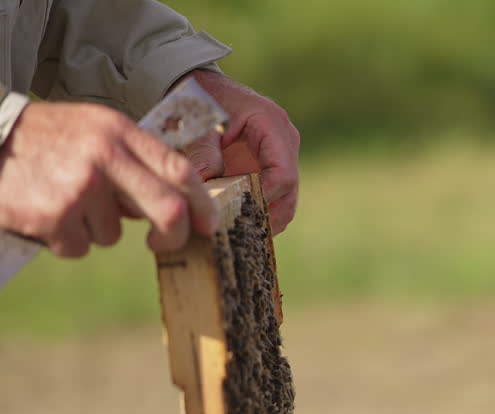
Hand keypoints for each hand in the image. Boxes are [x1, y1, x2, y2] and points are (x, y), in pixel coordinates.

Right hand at [0, 102, 216, 257]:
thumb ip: (133, 161)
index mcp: (118, 132)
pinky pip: (79, 247)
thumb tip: (169, 206)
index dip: (202, 203)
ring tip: (63, 201)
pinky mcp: (54, 216)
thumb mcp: (93, 131)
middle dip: (173, 236)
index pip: (180, 170)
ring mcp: (79, 188)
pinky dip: (64, 240)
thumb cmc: (45, 139)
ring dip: (93, 229)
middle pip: (168, 210)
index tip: (208, 224)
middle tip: (162, 243)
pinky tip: (44, 214)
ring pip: (113, 235)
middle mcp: (104, 157)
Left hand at [183, 70, 299, 233]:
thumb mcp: (196, 123)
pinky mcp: (269, 167)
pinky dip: (258, 211)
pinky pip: (272, 196)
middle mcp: (284, 141)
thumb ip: (201, 153)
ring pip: (285, 198)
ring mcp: (280, 155)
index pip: (283, 173)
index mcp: (271, 124)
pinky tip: (236, 223)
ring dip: (265, 217)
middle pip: (289, 190)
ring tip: (239, 234)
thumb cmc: (197, 100)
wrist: (197, 88)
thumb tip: (205, 188)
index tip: (241, 215)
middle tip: (242, 235)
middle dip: (269, 216)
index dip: (267, 199)